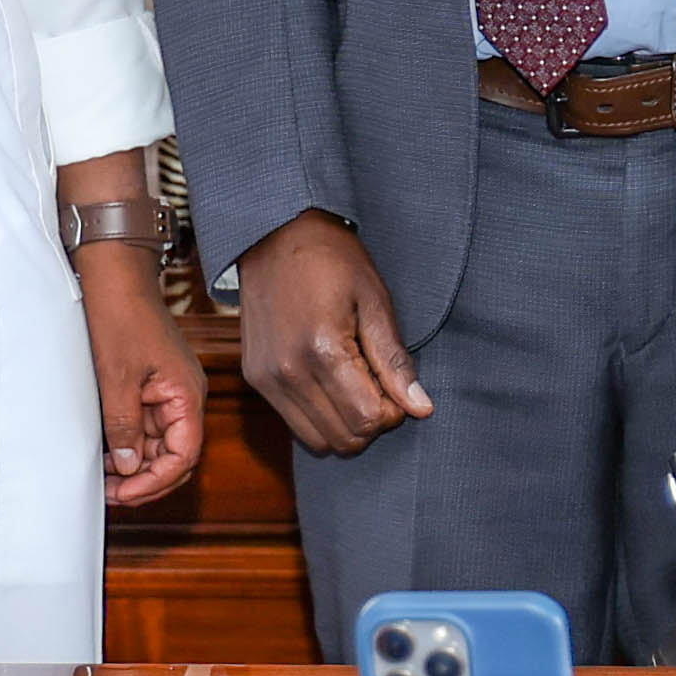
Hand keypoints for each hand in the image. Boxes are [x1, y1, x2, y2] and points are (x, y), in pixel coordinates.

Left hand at [80, 248, 204, 504]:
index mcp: (186, 396)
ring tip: (104, 477)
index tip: (124, 492)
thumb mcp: (116, 378)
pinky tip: (107, 452)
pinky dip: (130, 443)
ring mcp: (169, 392)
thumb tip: (129, 467)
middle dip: (146, 479)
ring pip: (161, 444)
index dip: (155, 481)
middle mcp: (184, 397)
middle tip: (111, 493)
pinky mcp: (153, 385)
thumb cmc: (120, 317)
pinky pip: (148, 425)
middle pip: (176, 455)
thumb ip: (124, 426)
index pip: (184, 455)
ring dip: (136, 464)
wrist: (115, 277)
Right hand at [234, 210, 428, 455]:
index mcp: (321, 350)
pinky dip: (321, 416)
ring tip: (356, 383)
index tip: (396, 384)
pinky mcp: (254, 378)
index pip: (368, 419)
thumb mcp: (374, 300)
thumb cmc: (332, 259)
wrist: (273, 234)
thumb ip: (395, 361)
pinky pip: (295, 424)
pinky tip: (332, 381)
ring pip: (318, 441)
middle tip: (380, 385)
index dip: (394, 411)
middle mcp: (288, 373)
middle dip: (372, 422)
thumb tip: (421, 408)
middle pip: (344, 439)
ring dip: (346, 424)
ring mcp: (266, 379)